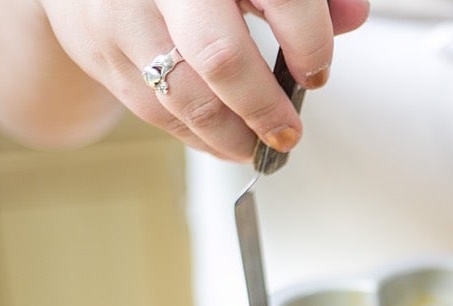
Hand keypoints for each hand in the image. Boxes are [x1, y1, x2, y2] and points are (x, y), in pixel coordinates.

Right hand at [36, 0, 368, 160]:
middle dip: (265, 107)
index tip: (316, 73)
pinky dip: (199, 137)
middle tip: (288, 131)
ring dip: (232, 135)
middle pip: (222, 55)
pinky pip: (155, 110)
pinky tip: (226, 141)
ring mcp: (125, 14)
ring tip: (259, 145)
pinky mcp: (100, 49)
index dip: (310, 43)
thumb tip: (353, 16)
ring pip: (186, 95)